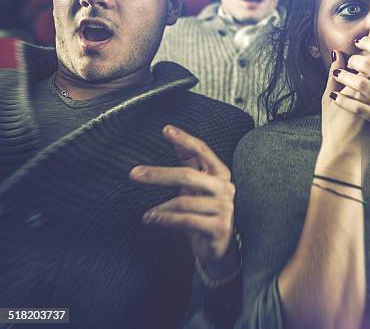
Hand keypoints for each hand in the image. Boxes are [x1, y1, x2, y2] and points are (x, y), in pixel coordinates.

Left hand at [130, 125, 235, 263]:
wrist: (221, 249)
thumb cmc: (205, 213)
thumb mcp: (197, 188)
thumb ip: (190, 164)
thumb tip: (176, 141)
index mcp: (221, 174)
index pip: (203, 151)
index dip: (185, 139)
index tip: (166, 130)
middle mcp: (225, 188)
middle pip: (188, 175)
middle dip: (158, 174)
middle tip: (134, 173)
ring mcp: (224, 208)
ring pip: (183, 202)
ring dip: (160, 208)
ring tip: (147, 214)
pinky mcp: (219, 227)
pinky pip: (186, 220)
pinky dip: (166, 219)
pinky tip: (152, 219)